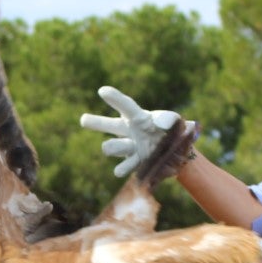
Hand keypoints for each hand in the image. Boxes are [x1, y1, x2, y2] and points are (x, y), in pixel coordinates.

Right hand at [79, 86, 196, 178]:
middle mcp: (129, 131)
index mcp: (138, 117)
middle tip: (83, 120)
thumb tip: (159, 123)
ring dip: (113, 147)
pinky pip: (124, 167)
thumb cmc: (173, 131)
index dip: (115, 98)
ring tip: (113, 147)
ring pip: (111, 147)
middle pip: (108, 125)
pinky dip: (122, 169)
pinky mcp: (136, 163)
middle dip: (95, 122)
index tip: (102, 91)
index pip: (125, 106)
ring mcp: (130, 147)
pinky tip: (118, 171)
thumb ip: (168, 119)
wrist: (178, 152)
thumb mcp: (175, 122)